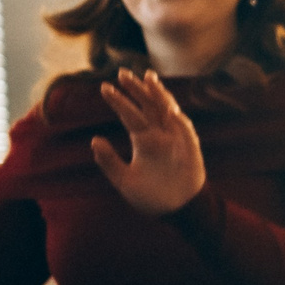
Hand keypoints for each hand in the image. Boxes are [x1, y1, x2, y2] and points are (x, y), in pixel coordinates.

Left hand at [89, 69, 205, 215]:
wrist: (176, 211)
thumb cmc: (151, 197)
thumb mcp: (124, 180)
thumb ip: (109, 162)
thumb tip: (94, 140)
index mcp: (143, 139)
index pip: (130, 114)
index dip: (119, 101)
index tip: (104, 88)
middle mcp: (159, 134)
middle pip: (148, 105)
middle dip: (137, 89)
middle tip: (122, 73)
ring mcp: (176, 139)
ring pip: (167, 110)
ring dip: (159, 94)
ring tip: (148, 78)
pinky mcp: (190, 148)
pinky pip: (185, 131)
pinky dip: (178, 121)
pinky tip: (170, 111)